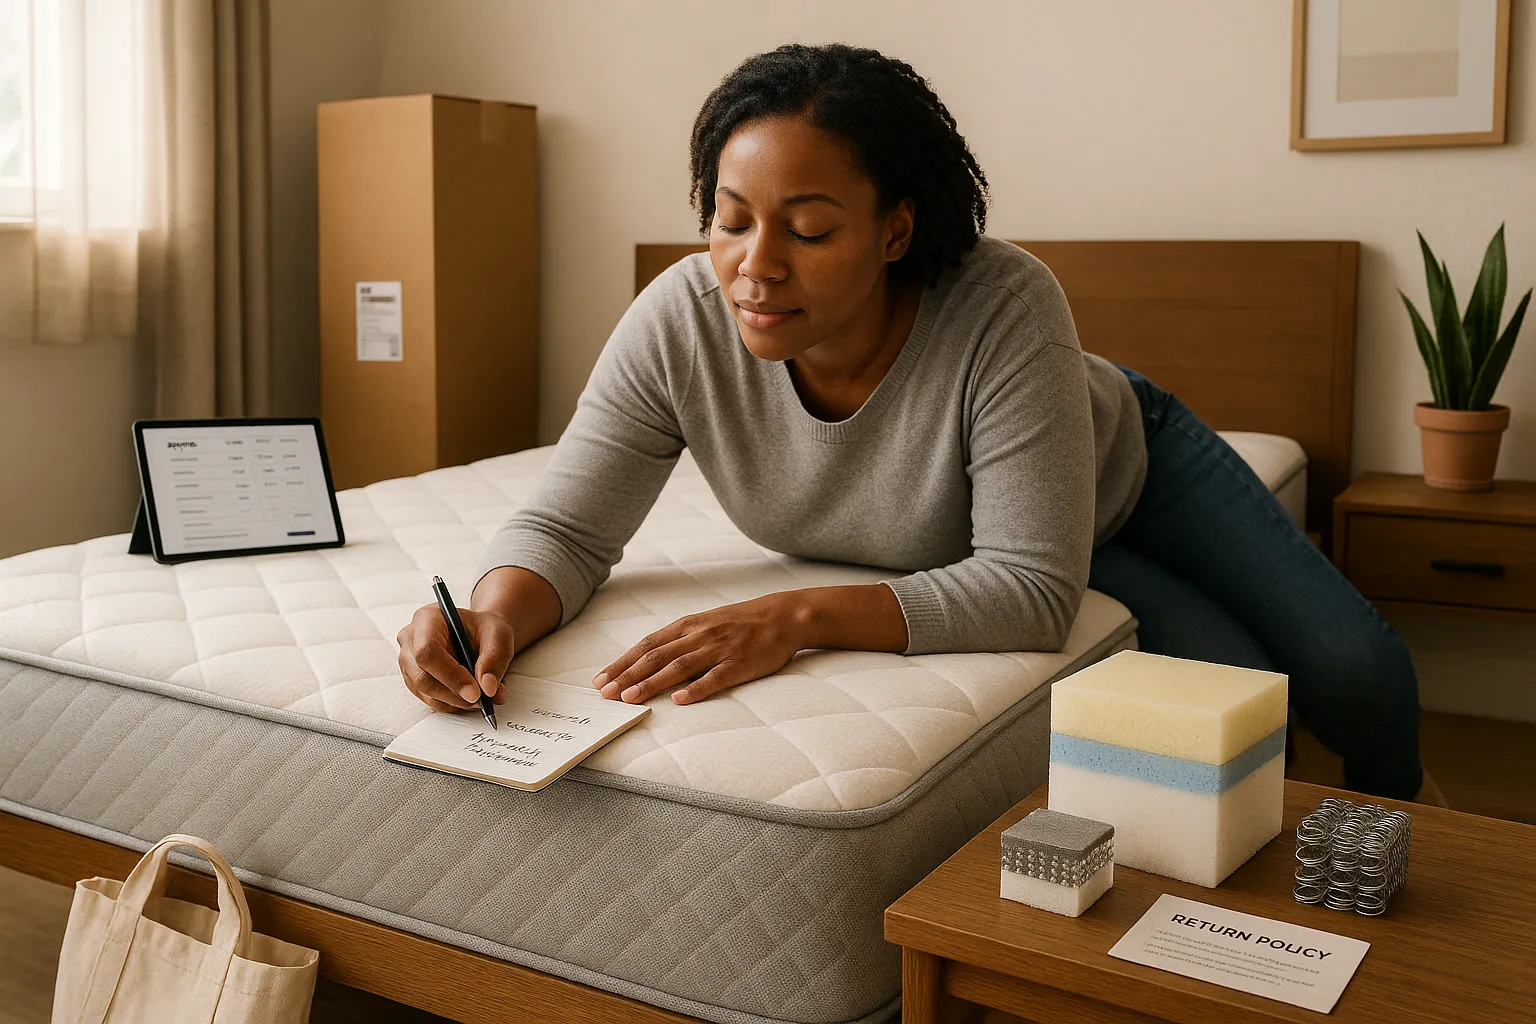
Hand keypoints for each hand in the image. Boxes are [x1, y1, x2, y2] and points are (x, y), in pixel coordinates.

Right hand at [397, 604, 513, 712]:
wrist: (479, 634)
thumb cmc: (485, 629)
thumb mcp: (499, 635)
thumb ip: (495, 659)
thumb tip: (488, 688)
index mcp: (427, 619)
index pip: (427, 651)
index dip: (450, 676)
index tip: (475, 692)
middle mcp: (410, 639)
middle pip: (422, 677)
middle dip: (454, 694)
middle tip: (481, 700)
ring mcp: (408, 661)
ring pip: (425, 692)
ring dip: (455, 701)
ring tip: (482, 698)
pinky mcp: (414, 679)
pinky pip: (429, 699)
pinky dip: (452, 704)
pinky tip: (469, 698)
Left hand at [593, 594, 804, 704]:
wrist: (783, 616)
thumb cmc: (741, 622)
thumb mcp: (706, 623)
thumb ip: (680, 640)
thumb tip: (649, 660)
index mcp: (688, 626)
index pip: (647, 645)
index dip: (622, 662)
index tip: (600, 679)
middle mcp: (699, 636)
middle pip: (656, 656)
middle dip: (627, 675)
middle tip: (605, 693)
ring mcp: (719, 649)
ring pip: (679, 667)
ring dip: (652, 683)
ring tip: (630, 698)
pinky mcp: (739, 664)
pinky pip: (715, 677)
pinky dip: (696, 689)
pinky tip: (679, 701)